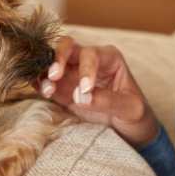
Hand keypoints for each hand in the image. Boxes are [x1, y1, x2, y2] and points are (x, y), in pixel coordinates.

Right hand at [38, 36, 160, 147]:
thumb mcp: (130, 108)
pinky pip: (47, 81)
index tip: (86, 89)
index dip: (86, 69)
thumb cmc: (134, 113)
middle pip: (68, 47)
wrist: (129, 129)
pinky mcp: (63, 90)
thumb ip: (108, 100)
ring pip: (53, 63)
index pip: (92, 54)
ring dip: (45, 73)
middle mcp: (88, 61)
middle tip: (54, 76)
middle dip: (58, 58)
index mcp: (109, 58)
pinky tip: (40, 90)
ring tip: (48, 90)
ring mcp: (73, 74)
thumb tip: (81, 96)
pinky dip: (40, 83)